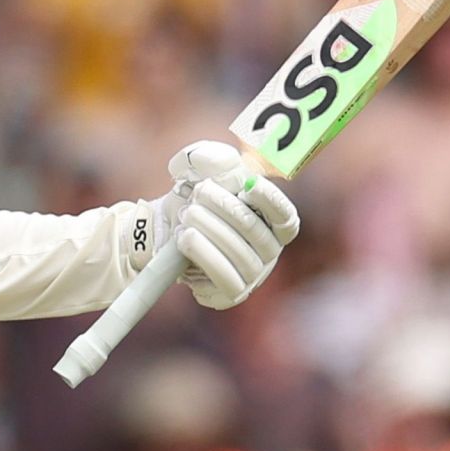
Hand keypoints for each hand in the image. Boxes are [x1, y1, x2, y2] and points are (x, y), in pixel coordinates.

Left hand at [134, 141, 299, 308]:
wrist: (164, 228)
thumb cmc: (194, 198)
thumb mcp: (199, 169)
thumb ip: (211, 157)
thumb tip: (218, 161)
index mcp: (272, 224)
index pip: (285, 217)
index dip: (271, 202)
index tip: (249, 185)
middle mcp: (268, 252)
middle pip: (254, 230)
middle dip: (223, 208)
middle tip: (198, 194)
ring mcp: (252, 275)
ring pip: (238, 253)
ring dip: (208, 229)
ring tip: (187, 215)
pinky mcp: (230, 293)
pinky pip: (224, 278)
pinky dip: (202, 254)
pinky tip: (185, 238)